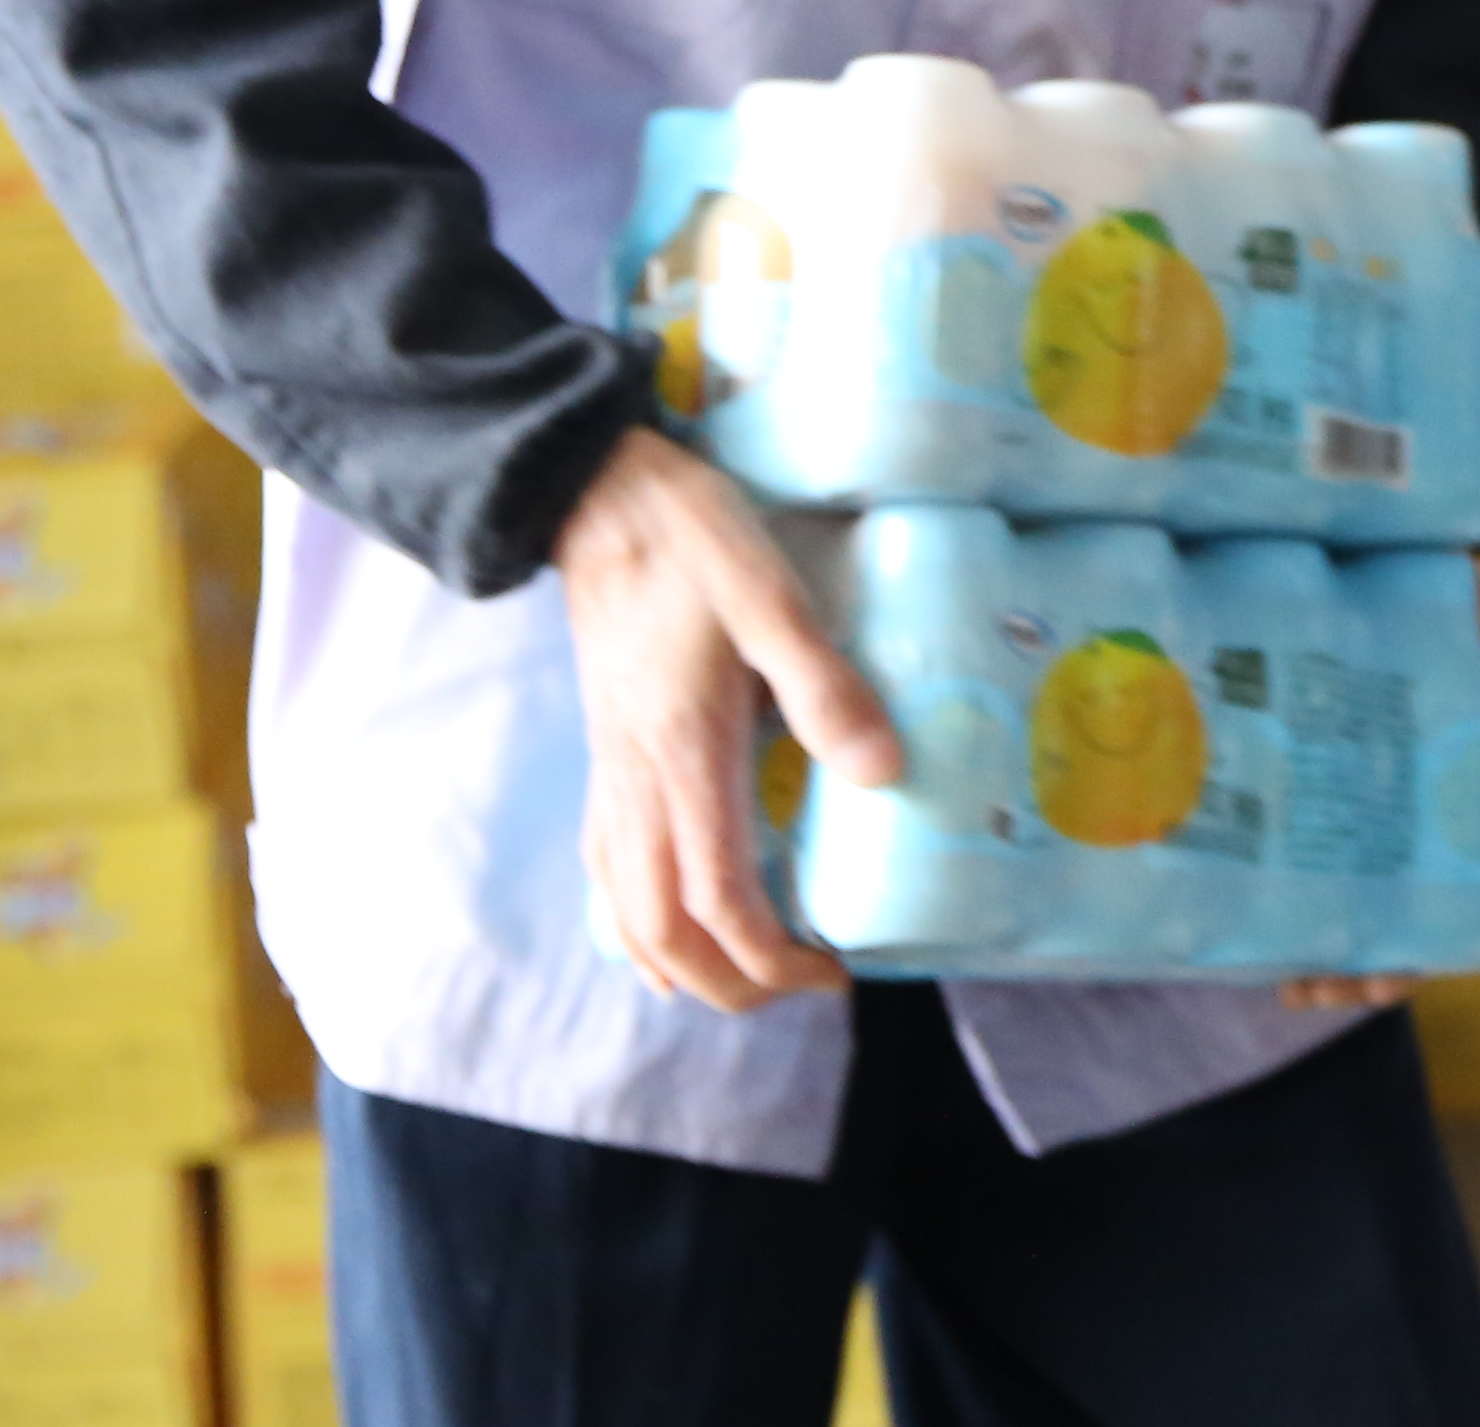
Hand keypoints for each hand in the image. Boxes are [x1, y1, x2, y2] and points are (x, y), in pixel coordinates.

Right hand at [553, 423, 897, 1012]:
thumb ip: (826, 688)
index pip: (718, 904)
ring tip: (748, 973)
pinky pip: (608, 866)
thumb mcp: (773, 598)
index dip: (773, 959)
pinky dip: (640, 918)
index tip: (834, 969)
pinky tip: (675, 918)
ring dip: (682, 964)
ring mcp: (612, 770)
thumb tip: (885, 774)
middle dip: (729, 985)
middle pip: (664, 933)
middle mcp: (638, 780)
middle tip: (801, 984)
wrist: (594, 495)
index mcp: (684, 754)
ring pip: (626, 911)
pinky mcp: (604, 751)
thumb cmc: (688, 540)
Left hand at [1278, 559, 1479, 1015]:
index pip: (1431, 909)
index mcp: (1439, 806)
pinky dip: (1249, 885)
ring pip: (1311, 897)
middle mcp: (1380, 815)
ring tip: (1272, 975)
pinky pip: (1259, 841)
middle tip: (1308, 991)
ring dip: (1295, 949)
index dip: (1408, 960)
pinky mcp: (1274, 765)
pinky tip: (1224, 905)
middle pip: (1365, 921)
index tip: (1381, 984)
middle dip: (1342, 972)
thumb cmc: (1450, 604)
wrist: (1387, 540)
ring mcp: (1326, 797)